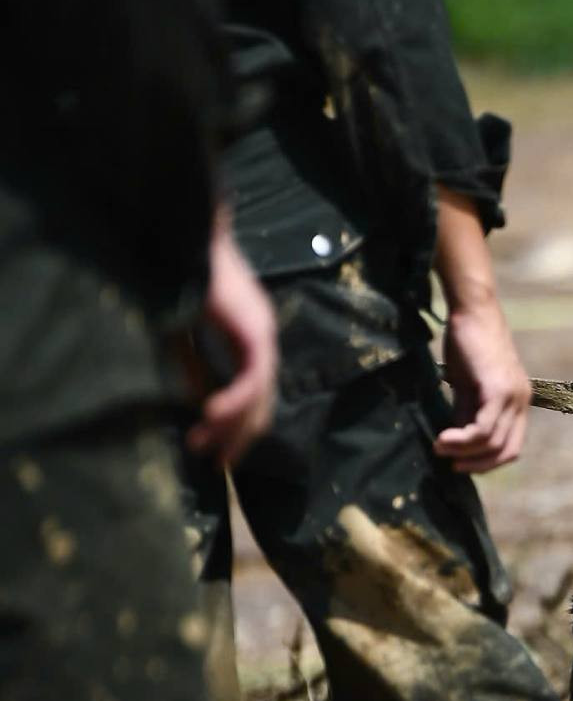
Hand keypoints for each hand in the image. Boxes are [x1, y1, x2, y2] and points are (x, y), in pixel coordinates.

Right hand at [189, 210, 277, 463]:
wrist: (188, 236)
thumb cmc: (181, 277)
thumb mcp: (182, 332)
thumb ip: (190, 363)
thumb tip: (191, 398)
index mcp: (249, 339)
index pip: (254, 394)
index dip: (238, 427)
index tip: (219, 453)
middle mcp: (261, 338)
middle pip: (263, 402)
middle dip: (240, 436)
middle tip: (219, 464)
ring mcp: (262, 333)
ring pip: (260, 394)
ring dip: (234, 425)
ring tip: (210, 448)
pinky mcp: (255, 328)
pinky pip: (253, 375)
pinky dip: (236, 399)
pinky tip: (212, 415)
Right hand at [432, 187, 528, 472]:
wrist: (472, 311)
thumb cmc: (466, 344)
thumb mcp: (466, 386)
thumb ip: (466, 413)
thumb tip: (457, 444)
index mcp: (518, 402)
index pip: (512, 447)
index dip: (487, 462)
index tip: (460, 463)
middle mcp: (522, 401)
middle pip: (506, 451)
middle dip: (477, 464)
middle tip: (450, 462)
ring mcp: (513, 396)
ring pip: (493, 442)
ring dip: (463, 452)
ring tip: (439, 447)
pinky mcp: (498, 389)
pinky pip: (484, 428)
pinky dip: (463, 440)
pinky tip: (443, 438)